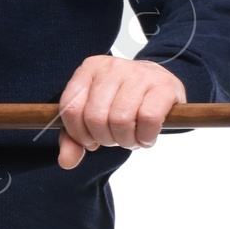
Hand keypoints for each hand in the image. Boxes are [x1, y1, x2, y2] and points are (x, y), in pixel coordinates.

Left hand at [56, 56, 186, 170]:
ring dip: (126, 140)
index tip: (91, 140)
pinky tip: (146, 136)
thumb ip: (74, 139)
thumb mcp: (94, 116)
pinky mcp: (163, 86)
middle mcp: (112, 67)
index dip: (79, 134)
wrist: (161, 86)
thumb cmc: (124, 102)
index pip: (71, 108)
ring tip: (132, 138)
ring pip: (121, 119)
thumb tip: (66, 161)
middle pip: (96, 117)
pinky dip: (146, 137)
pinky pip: (148, 119)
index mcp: (89, 69)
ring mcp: (139, 73)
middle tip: (116, 139)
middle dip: (105, 139)